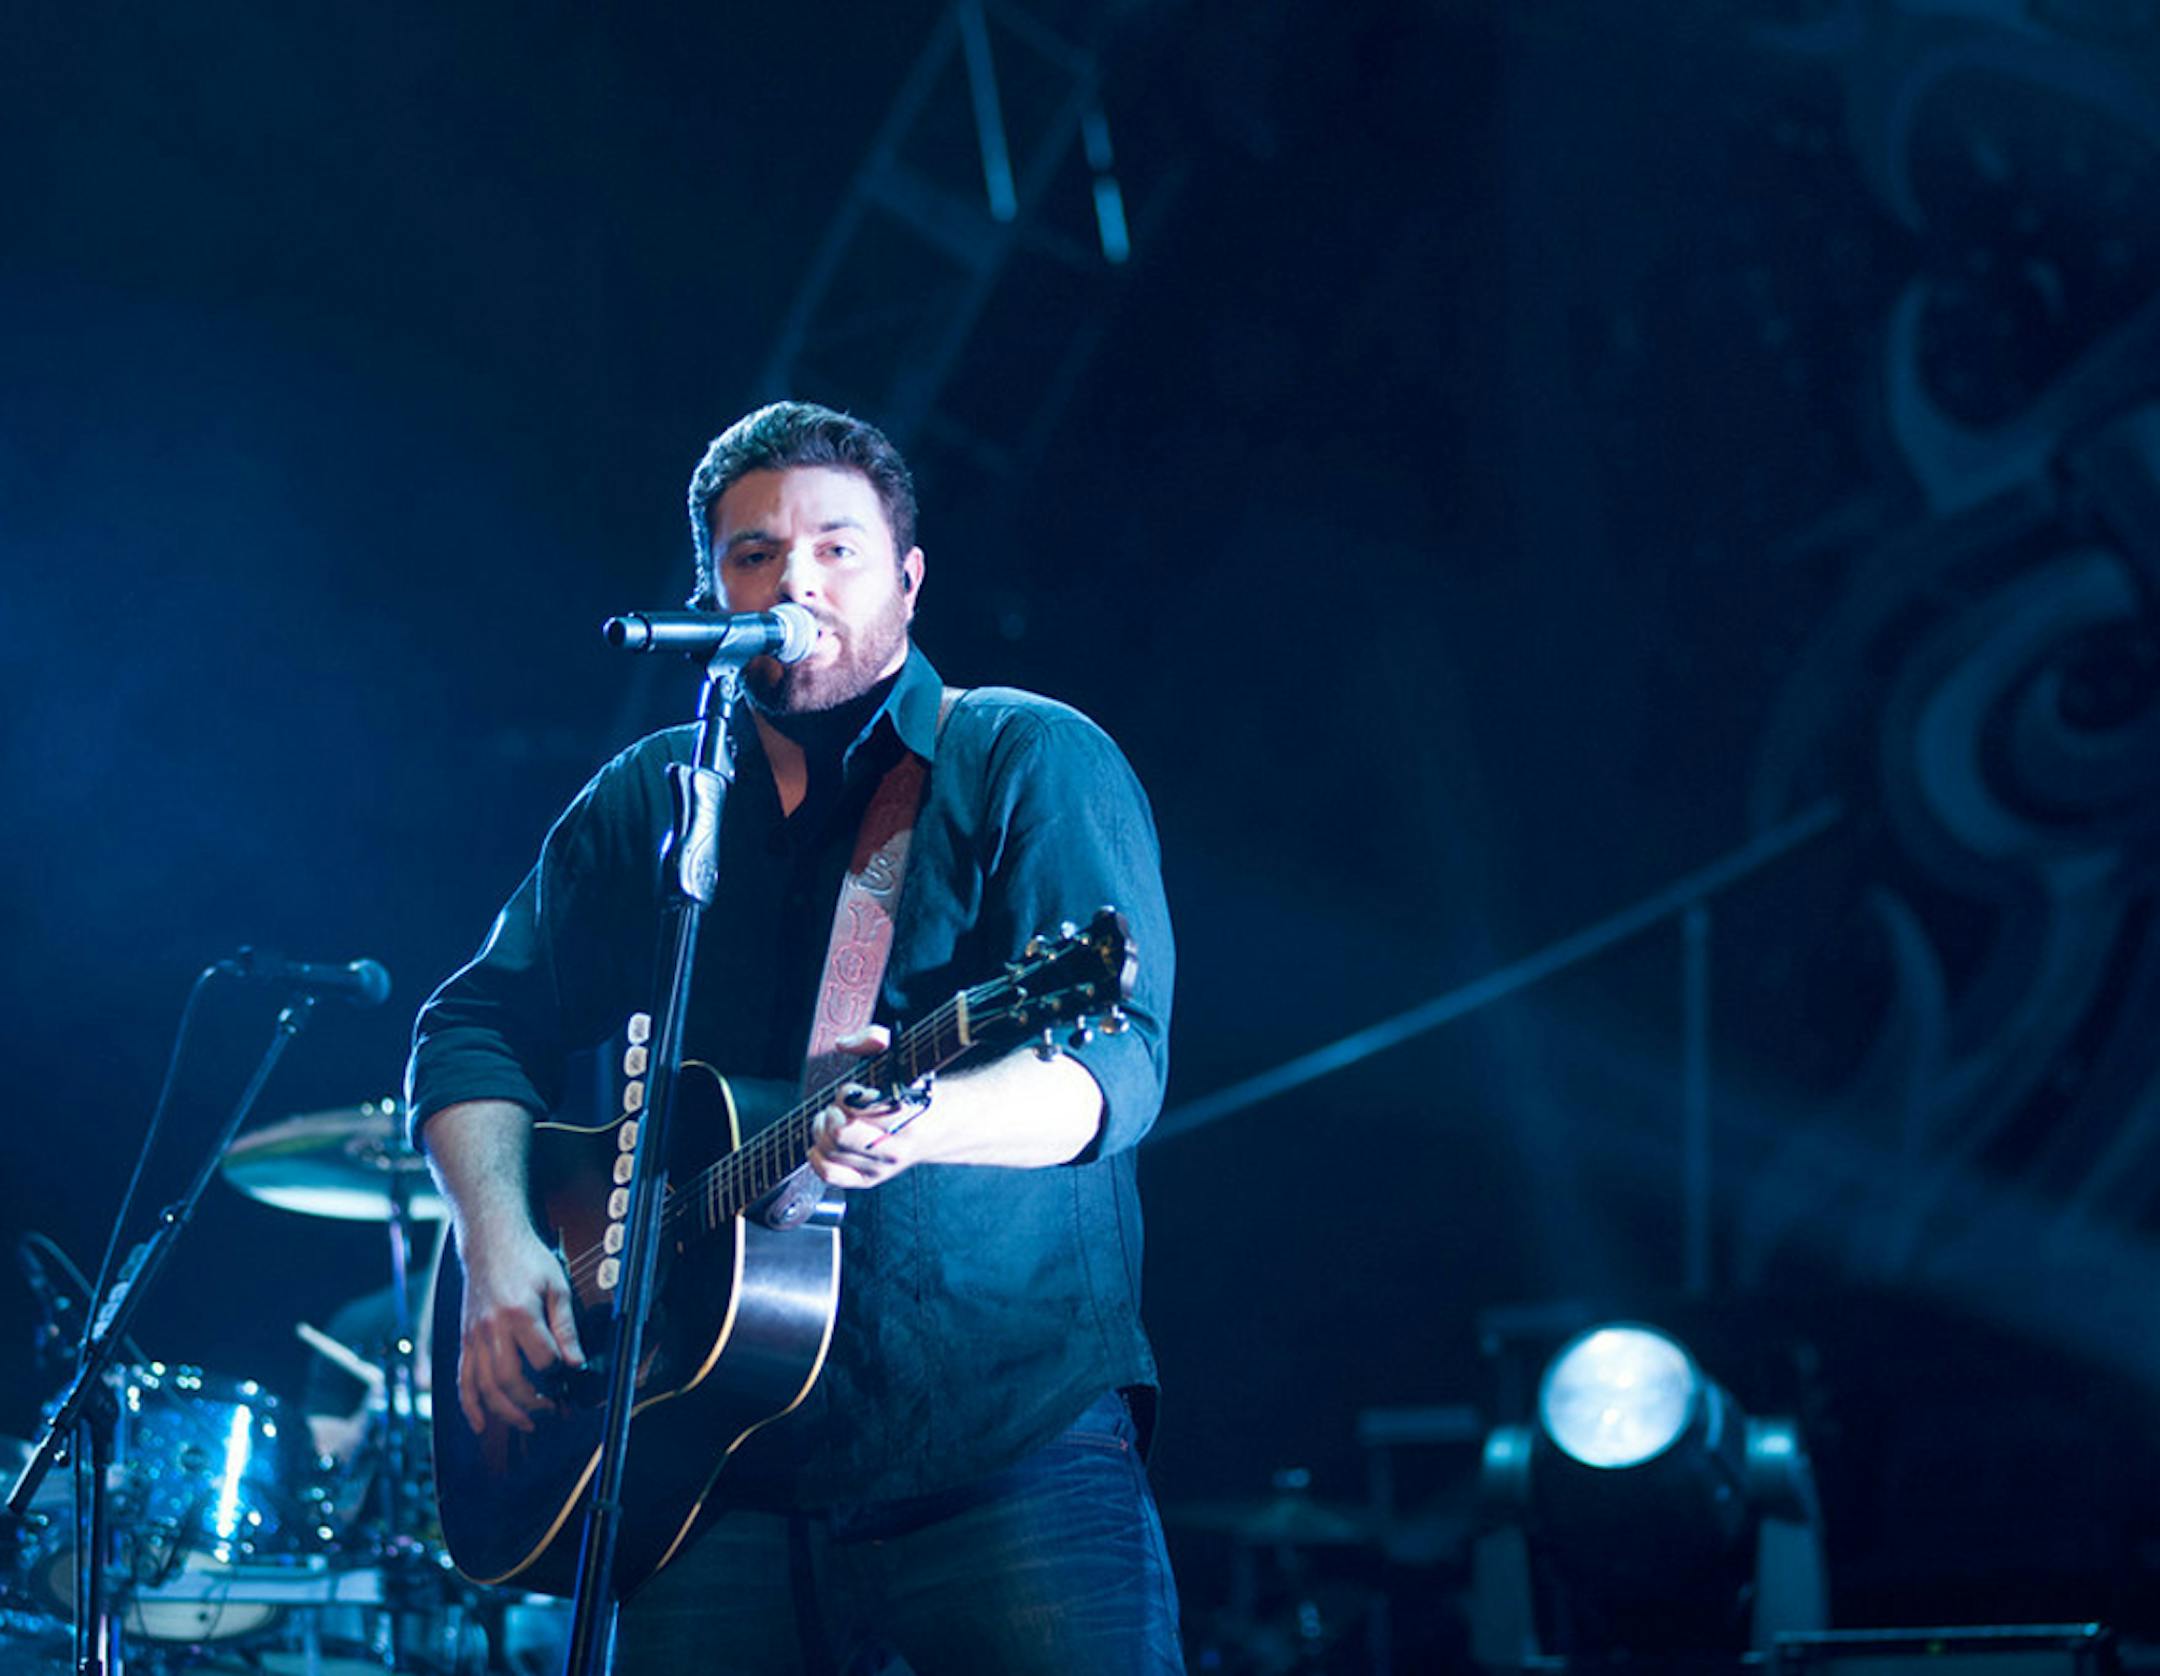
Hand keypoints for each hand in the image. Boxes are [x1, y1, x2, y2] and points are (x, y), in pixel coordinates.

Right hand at [455, 1222, 584, 1435]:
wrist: (490, 1241)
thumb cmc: (527, 1259)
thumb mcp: (557, 1285)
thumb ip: (566, 1326)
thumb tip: (577, 1362)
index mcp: (519, 1313)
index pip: (542, 1358)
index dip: (559, 1370)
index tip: (570, 1371)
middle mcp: (491, 1329)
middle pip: (509, 1380)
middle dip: (532, 1402)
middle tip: (553, 1409)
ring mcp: (474, 1336)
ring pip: (484, 1387)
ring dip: (506, 1412)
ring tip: (528, 1424)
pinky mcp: (465, 1340)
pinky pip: (463, 1380)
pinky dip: (470, 1406)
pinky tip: (481, 1425)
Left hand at [808, 1026, 929, 1189]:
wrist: (944, 1126)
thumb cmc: (919, 1093)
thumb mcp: (904, 1058)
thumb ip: (874, 1039)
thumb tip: (843, 1043)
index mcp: (907, 1116)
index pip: (859, 1109)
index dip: (848, 1094)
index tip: (855, 1089)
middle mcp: (895, 1147)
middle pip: (840, 1134)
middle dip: (831, 1113)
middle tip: (838, 1104)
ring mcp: (882, 1167)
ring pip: (831, 1152)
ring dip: (822, 1130)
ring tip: (831, 1118)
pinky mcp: (871, 1179)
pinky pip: (832, 1175)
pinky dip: (818, 1158)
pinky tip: (821, 1142)